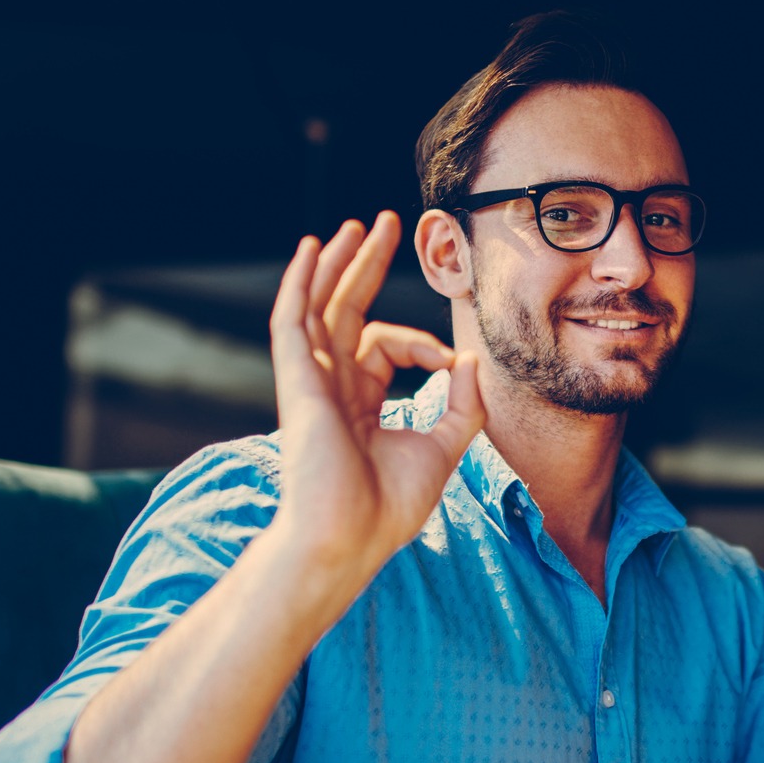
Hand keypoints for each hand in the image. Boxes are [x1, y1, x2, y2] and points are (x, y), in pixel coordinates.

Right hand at [267, 211, 484, 585]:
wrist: (348, 539)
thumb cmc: (387, 509)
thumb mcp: (442, 449)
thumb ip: (461, 406)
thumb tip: (470, 361)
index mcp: (360, 404)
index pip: (388, 348)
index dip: (424, 346)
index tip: (450, 367)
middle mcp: (331, 388)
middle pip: (348, 312)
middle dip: (367, 267)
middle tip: (386, 223)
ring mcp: (310, 383)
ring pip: (322, 307)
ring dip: (339, 264)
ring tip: (357, 225)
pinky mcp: (296, 382)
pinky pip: (293, 321)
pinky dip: (301, 283)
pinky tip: (314, 249)